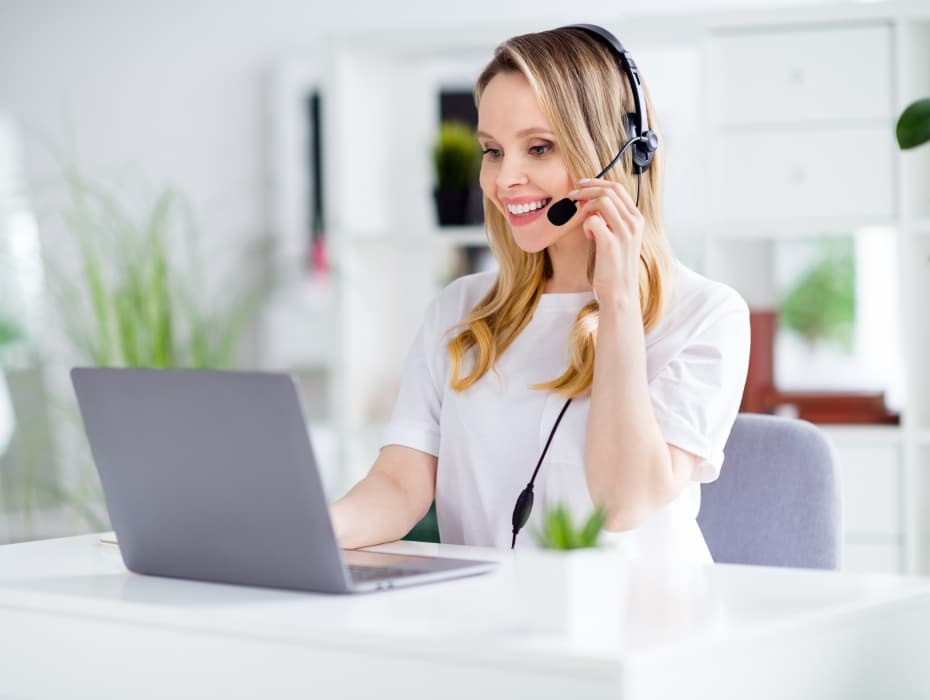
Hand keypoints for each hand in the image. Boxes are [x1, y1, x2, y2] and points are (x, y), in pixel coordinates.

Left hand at [568, 178, 643, 308]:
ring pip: (602, 201)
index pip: (618, 188)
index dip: (597, 182)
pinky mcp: (610, 243)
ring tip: (580, 218)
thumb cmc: (615, 265)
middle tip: (572, 196)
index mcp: (637, 219)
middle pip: (609, 190)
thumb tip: (590, 203)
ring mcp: (624, 233)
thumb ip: (610, 219)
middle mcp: (634, 223)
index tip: (582, 184)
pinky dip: (585, 224)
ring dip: (585, 205)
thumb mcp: (618, 237)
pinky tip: (589, 236)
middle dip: (587, 189)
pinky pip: (592, 220)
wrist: (620, 291)